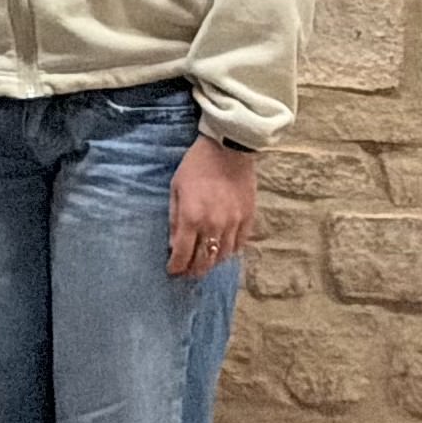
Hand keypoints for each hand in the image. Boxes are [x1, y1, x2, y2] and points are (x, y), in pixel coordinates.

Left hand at [167, 134, 254, 279]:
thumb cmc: (196, 166)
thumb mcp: (176, 189)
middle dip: (193, 271)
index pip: (183, 254)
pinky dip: (230, 252)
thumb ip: (174, 219)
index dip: (176, 267)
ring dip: (212, 263)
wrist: (228, 149)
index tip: (172, 271)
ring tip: (204, 264)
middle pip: (205, 261)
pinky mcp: (249, 218)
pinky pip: (240, 244)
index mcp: (192, 217)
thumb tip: (174, 245)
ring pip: (224, 256)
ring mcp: (234, 223)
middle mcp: (214, 225)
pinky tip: (222, 251)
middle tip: (187, 273)